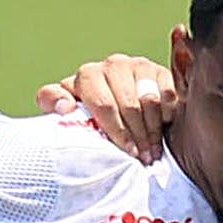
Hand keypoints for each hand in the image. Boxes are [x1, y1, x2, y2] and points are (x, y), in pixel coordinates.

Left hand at [34, 54, 175, 161]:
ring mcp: (138, 66)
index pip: (103, 103)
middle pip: (129, 105)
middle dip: (136, 135)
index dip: (115, 130)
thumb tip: (65, 106)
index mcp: (87, 75)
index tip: (126, 151)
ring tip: (153, 151)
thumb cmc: (91, 116)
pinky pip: (167, 95)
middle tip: (142, 157)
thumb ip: (54, 103)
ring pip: (149, 101)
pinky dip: (167, 115)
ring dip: (152, 130)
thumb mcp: (69, 112)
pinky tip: (163, 129)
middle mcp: (113, 65)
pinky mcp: (161, 71)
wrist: (119, 108)